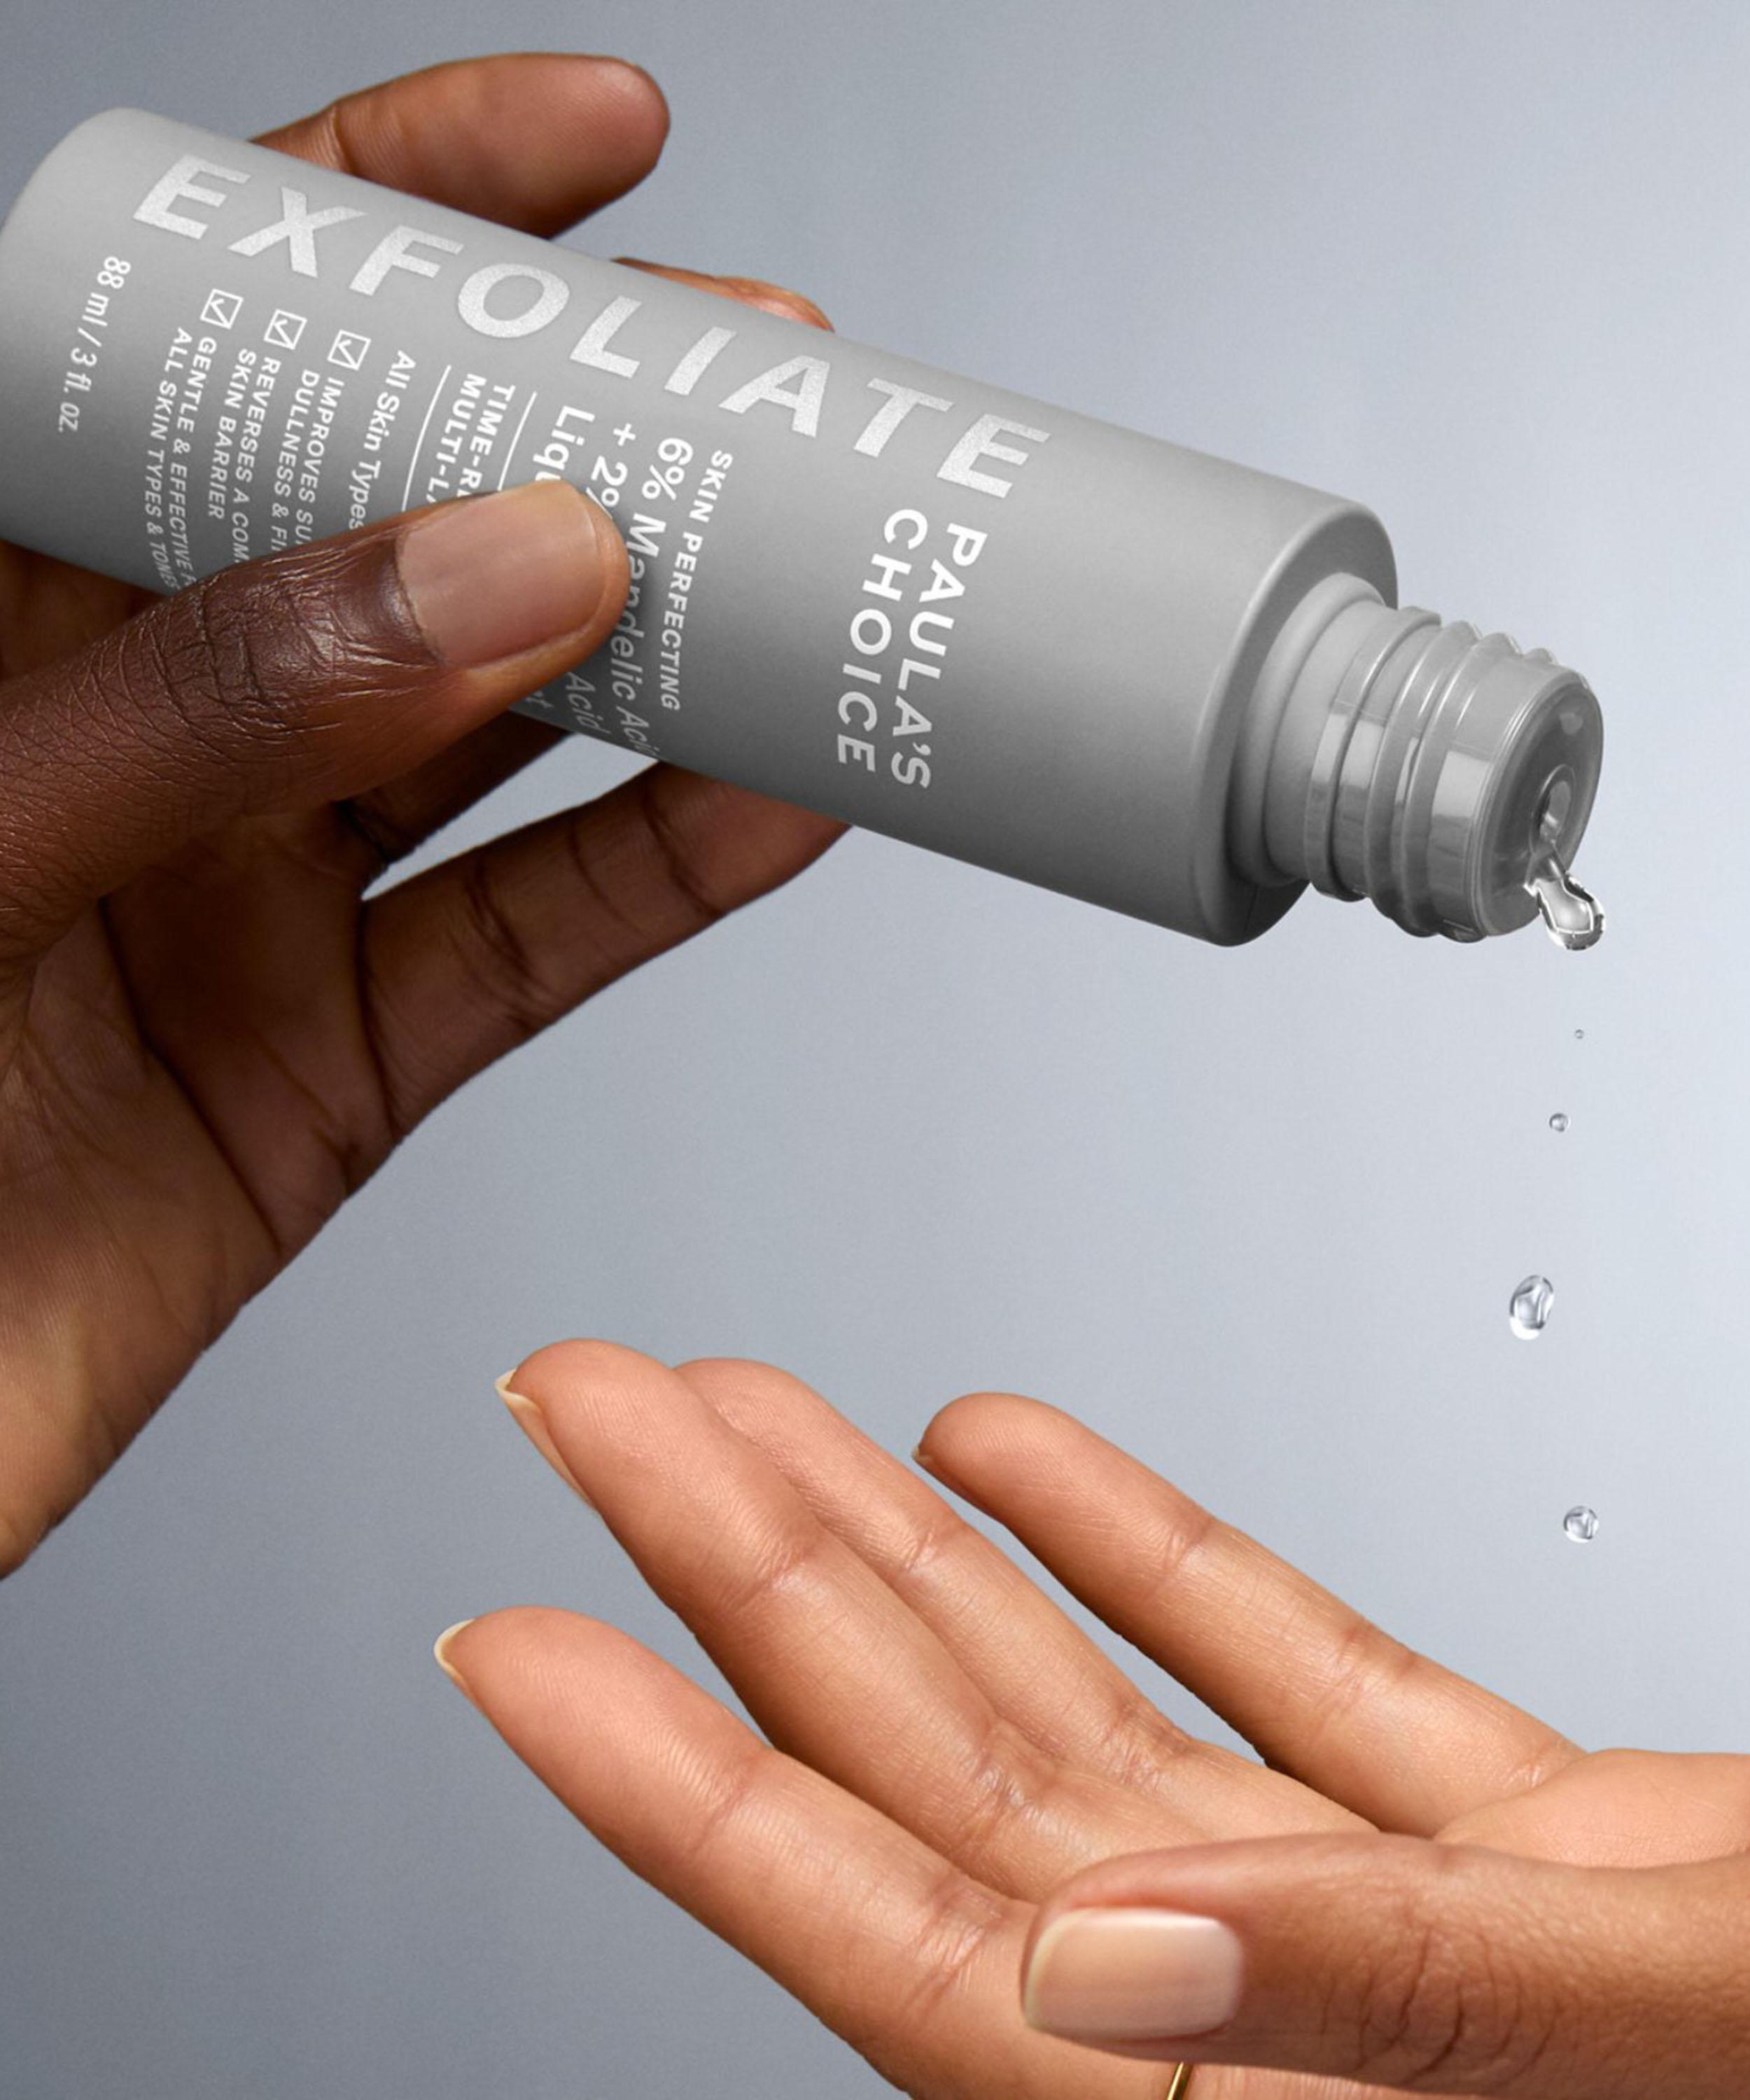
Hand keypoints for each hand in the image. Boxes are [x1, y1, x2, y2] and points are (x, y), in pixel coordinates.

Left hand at [0, 56, 838, 1574]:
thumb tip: (515, 560)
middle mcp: (139, 736)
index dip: (394, 214)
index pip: (201, 347)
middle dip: (583, 439)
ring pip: (499, 740)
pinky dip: (670, 876)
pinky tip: (785, 801)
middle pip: (397, 527)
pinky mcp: (331, 1074)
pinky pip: (531, 946)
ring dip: (668, 660)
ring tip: (818, 581)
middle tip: (762, 387)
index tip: (590, 153)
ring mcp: (244, 902)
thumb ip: (223, 703)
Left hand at [437, 1344, 1749, 2099]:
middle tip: (600, 1416)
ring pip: (1073, 1703)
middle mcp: (1285, 2024)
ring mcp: (1370, 1920)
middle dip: (752, 1572)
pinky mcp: (1480, 1833)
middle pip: (945, 1772)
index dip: (684, 1793)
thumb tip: (1115, 1956)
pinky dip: (1134, 1552)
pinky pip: (1260, 1670)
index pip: (905, 1940)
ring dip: (903, 1544)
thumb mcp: (1678, 2027)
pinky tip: (1015, 1458)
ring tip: (750, 1409)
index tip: (519, 1649)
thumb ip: (1404, 2004)